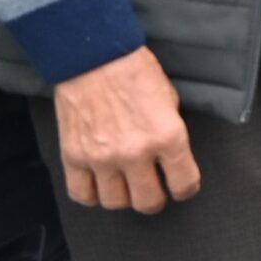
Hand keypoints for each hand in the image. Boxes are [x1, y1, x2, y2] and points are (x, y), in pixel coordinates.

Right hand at [50, 47, 198, 212]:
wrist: (95, 58)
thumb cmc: (136, 72)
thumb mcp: (170, 100)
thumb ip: (171, 133)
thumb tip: (172, 159)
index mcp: (167, 136)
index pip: (184, 184)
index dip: (186, 189)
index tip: (182, 187)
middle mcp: (135, 152)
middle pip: (148, 202)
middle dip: (155, 198)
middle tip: (154, 189)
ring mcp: (102, 158)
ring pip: (115, 203)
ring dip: (123, 197)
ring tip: (126, 184)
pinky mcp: (74, 157)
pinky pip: (81, 195)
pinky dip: (92, 195)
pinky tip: (100, 184)